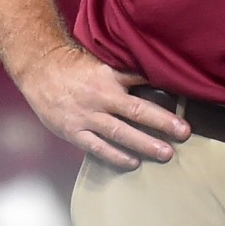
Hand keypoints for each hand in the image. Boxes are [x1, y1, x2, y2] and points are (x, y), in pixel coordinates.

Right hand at [15, 42, 190, 170]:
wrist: (39, 70)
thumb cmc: (75, 66)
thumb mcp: (104, 63)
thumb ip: (127, 73)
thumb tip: (156, 77)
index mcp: (110, 77)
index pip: (143, 85)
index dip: (163, 93)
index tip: (185, 101)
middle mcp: (100, 97)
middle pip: (137, 111)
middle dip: (162, 123)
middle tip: (185, 133)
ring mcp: (86, 116)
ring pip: (120, 132)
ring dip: (144, 143)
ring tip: (166, 153)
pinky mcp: (73, 131)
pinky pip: (97, 147)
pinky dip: (116, 156)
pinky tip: (133, 162)